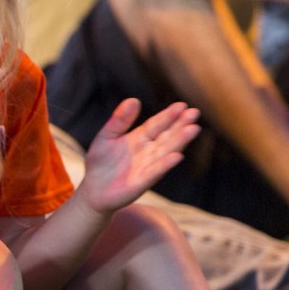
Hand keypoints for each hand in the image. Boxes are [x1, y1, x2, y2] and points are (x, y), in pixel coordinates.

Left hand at [80, 99, 199, 214]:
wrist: (94, 190)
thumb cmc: (100, 162)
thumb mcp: (106, 137)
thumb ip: (119, 120)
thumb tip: (134, 99)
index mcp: (139, 138)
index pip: (156, 124)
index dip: (168, 115)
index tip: (182, 105)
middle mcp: (148, 151)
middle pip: (166, 136)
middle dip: (180, 125)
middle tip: (194, 113)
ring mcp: (148, 166)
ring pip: (166, 151)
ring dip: (179, 141)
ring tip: (192, 129)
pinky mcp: (142, 182)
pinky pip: (155, 171)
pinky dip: (165, 164)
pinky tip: (176, 156)